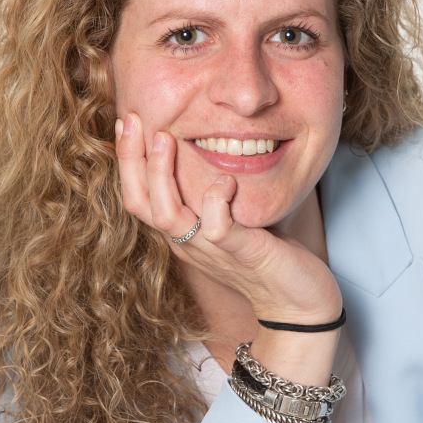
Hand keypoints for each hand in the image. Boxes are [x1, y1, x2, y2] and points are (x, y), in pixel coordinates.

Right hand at [116, 114, 341, 324]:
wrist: (297, 302)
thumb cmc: (267, 253)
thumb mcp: (231, 218)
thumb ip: (212, 192)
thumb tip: (207, 146)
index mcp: (181, 233)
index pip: (137, 197)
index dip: (127, 161)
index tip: (125, 123)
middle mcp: (188, 243)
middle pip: (140, 204)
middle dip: (131, 159)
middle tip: (130, 120)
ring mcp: (212, 251)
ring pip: (168, 216)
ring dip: (162, 174)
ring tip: (167, 138)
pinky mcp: (242, 254)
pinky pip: (217, 229)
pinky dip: (216, 201)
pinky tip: (226, 181)